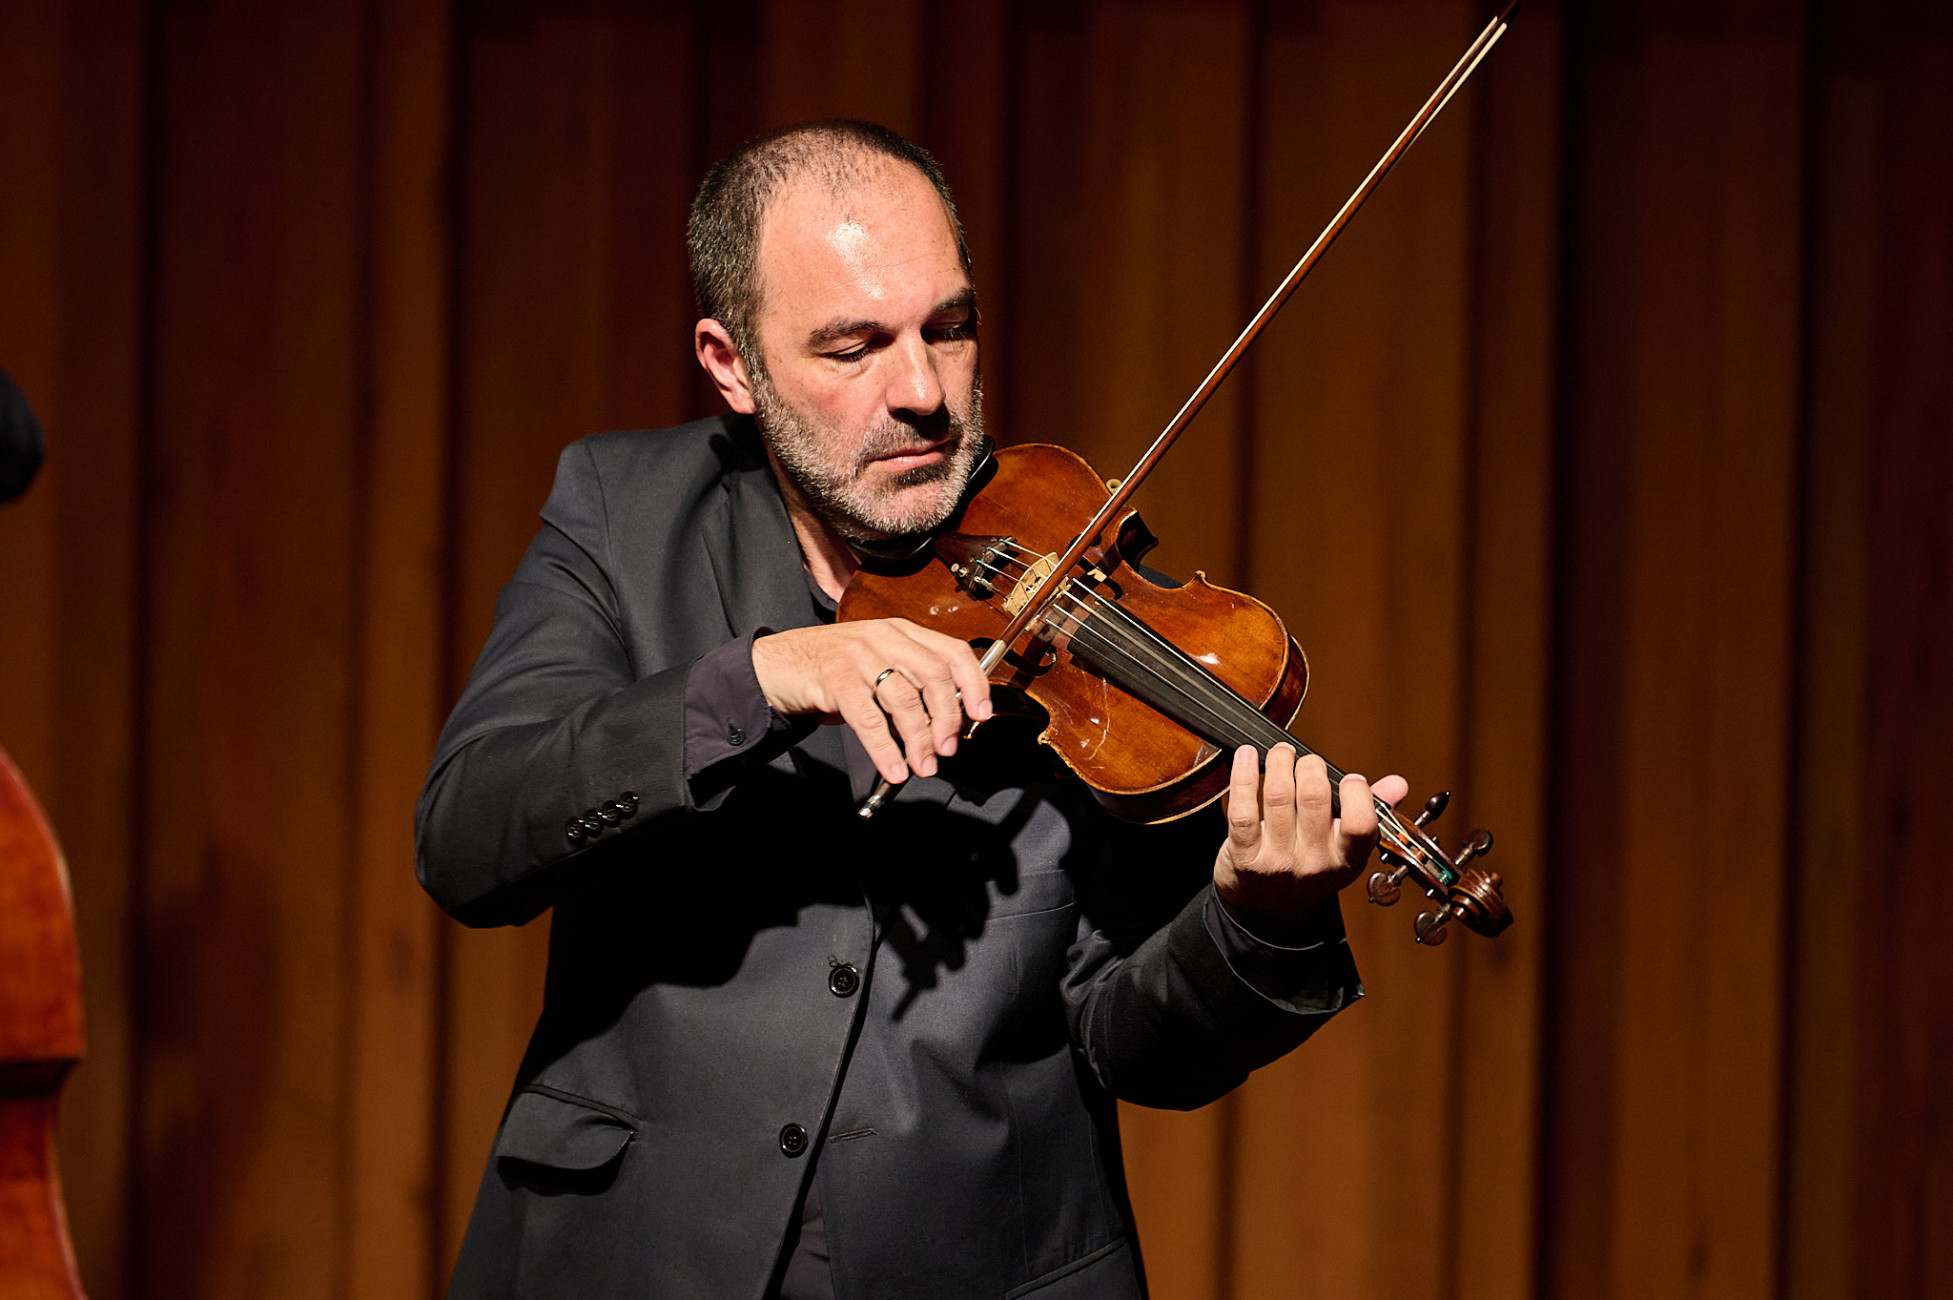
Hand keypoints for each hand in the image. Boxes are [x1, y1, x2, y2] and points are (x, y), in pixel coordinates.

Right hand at [751, 619, 992, 783]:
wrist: (776, 666)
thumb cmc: (831, 670)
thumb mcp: (877, 667)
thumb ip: (910, 685)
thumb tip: (946, 725)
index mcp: (901, 632)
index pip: (953, 652)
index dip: (974, 684)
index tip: (981, 715)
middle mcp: (884, 637)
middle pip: (934, 676)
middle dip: (947, 718)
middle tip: (947, 749)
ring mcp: (859, 655)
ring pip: (904, 701)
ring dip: (918, 741)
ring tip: (922, 766)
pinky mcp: (835, 678)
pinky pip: (870, 720)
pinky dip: (885, 750)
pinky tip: (893, 769)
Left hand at [1213, 743, 1407, 939]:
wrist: (1267, 912)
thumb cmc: (1309, 869)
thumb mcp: (1345, 851)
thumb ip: (1371, 812)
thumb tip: (1397, 784)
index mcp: (1347, 859)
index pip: (1360, 823)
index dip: (1356, 791)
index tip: (1348, 778)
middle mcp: (1314, 862)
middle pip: (1314, 797)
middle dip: (1310, 766)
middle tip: (1306, 761)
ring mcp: (1278, 860)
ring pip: (1279, 796)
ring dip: (1279, 762)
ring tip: (1281, 753)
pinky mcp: (1245, 856)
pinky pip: (1243, 809)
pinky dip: (1243, 776)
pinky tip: (1246, 757)